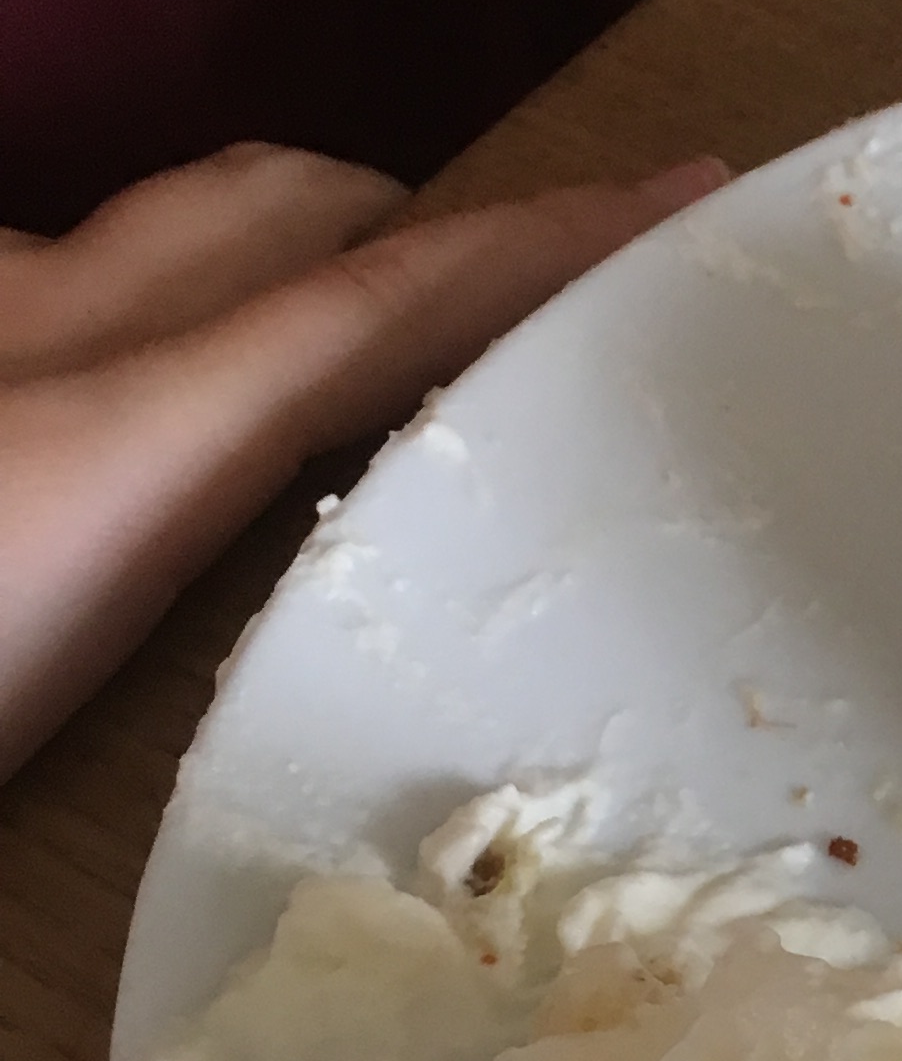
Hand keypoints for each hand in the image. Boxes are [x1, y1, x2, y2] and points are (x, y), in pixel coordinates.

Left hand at [0, 143, 725, 786]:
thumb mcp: (44, 721)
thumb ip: (186, 693)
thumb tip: (355, 864)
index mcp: (114, 439)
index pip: (380, 306)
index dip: (543, 244)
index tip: (680, 196)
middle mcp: (41, 326)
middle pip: (282, 207)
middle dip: (408, 228)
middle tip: (496, 311)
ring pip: (157, 240)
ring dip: (263, 280)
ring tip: (317, 393)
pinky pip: (51, 291)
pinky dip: (129, 341)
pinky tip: (105, 442)